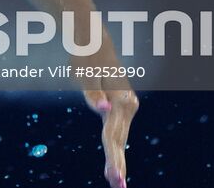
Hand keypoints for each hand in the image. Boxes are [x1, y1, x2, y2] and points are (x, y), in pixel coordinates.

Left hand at [73, 41, 138, 187]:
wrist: (94, 40)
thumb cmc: (85, 56)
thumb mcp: (85, 74)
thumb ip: (93, 94)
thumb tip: (105, 109)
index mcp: (121, 100)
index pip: (112, 136)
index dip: (113, 158)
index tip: (113, 178)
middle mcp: (128, 104)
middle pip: (118, 139)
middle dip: (117, 164)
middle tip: (117, 186)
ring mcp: (128, 105)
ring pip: (119, 136)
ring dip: (118, 159)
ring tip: (115, 181)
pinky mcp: (123, 105)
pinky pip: (118, 131)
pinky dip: (116, 148)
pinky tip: (115, 163)